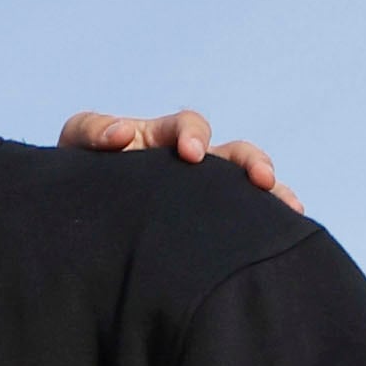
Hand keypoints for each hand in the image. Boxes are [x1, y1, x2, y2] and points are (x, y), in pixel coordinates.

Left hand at [59, 107, 304, 210]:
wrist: (76, 221)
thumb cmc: (80, 174)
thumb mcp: (77, 145)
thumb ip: (92, 130)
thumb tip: (122, 134)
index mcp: (163, 140)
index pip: (188, 126)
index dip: (193, 134)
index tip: (191, 154)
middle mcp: (192, 165)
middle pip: (233, 153)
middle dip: (249, 162)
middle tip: (261, 180)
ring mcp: (203, 196)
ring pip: (248, 188)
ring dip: (271, 194)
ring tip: (289, 209)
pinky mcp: (208, 227)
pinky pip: (243, 225)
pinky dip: (267, 225)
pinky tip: (287, 238)